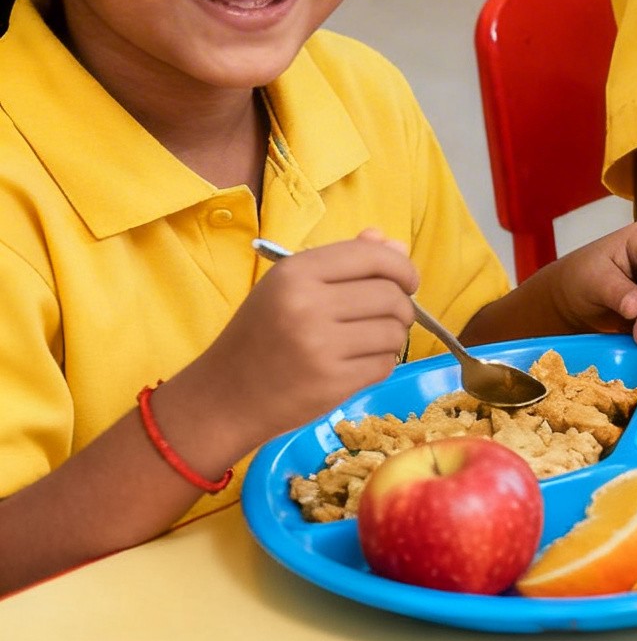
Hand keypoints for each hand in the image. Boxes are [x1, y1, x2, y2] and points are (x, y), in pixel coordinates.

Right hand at [181, 234, 418, 459]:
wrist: (224, 396)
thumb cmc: (261, 334)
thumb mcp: (291, 286)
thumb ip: (344, 260)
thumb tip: (395, 244)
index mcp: (296, 273)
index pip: (373, 256)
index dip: (402, 267)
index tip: (408, 281)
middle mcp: (308, 305)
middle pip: (391, 295)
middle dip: (402, 305)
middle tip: (389, 316)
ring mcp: (321, 347)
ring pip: (394, 331)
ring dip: (393, 336)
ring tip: (369, 341)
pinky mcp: (332, 383)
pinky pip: (385, 364)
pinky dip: (380, 363)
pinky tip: (357, 364)